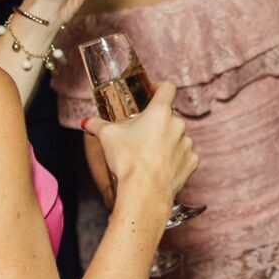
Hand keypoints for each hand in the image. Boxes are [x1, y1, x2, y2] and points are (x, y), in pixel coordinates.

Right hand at [82, 80, 197, 206]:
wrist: (144, 192)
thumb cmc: (127, 161)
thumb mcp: (106, 136)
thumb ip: (96, 124)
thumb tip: (87, 121)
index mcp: (160, 112)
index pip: (167, 88)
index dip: (158, 87)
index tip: (151, 92)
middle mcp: (179, 125)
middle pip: (169, 115)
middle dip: (156, 122)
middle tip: (141, 132)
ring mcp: (187, 144)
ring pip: (177, 136)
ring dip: (166, 140)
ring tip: (149, 153)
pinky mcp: (192, 161)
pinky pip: (184, 155)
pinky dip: (174, 158)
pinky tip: (160, 166)